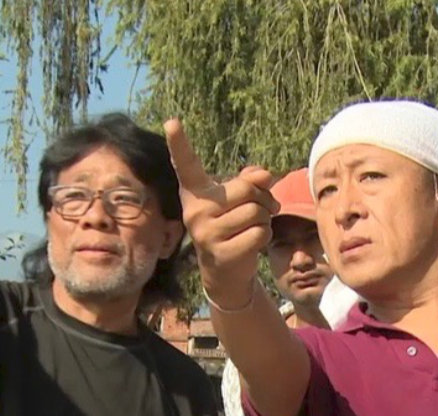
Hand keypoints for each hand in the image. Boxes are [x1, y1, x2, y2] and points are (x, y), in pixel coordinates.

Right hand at [164, 119, 278, 297]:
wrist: (225, 272)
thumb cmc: (233, 225)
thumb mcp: (239, 199)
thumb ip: (251, 180)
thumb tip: (266, 174)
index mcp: (196, 192)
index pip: (186, 164)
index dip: (179, 143)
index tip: (171, 122)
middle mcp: (194, 210)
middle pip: (246, 189)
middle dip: (263, 199)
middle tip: (261, 210)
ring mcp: (204, 233)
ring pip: (256, 212)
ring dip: (265, 220)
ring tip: (252, 228)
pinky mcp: (220, 252)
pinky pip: (259, 233)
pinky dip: (264, 237)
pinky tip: (251, 244)